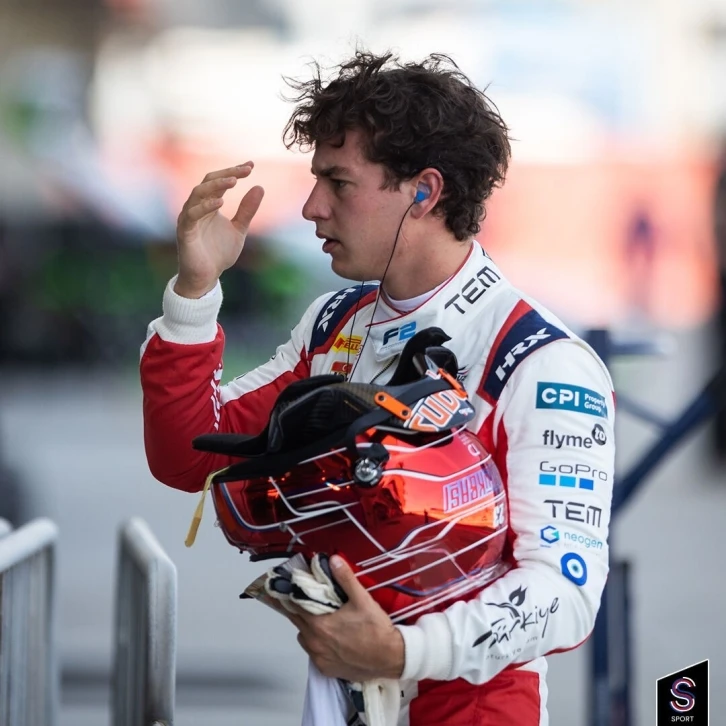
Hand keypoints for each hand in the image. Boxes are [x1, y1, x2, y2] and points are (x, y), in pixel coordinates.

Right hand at [174, 162, 264, 297]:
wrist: (206, 277)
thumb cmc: (219, 253)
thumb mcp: (239, 229)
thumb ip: (247, 210)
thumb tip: (259, 187)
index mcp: (209, 205)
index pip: (219, 181)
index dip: (234, 171)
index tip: (251, 165)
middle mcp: (196, 207)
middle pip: (208, 181)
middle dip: (227, 174)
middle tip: (245, 170)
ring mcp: (188, 218)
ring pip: (198, 193)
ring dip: (216, 186)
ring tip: (234, 181)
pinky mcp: (185, 231)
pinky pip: (191, 215)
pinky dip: (205, 207)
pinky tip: (220, 203)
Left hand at [289, 555, 404, 681]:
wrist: (390, 658)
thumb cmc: (376, 630)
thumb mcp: (362, 599)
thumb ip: (345, 579)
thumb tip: (334, 560)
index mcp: (319, 624)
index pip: (294, 606)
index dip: (291, 594)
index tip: (289, 586)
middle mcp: (314, 643)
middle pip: (296, 621)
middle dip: (298, 609)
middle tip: (303, 598)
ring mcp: (319, 658)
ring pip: (303, 637)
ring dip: (307, 626)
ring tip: (320, 617)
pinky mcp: (326, 669)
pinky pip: (313, 653)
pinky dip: (316, 643)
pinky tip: (328, 637)